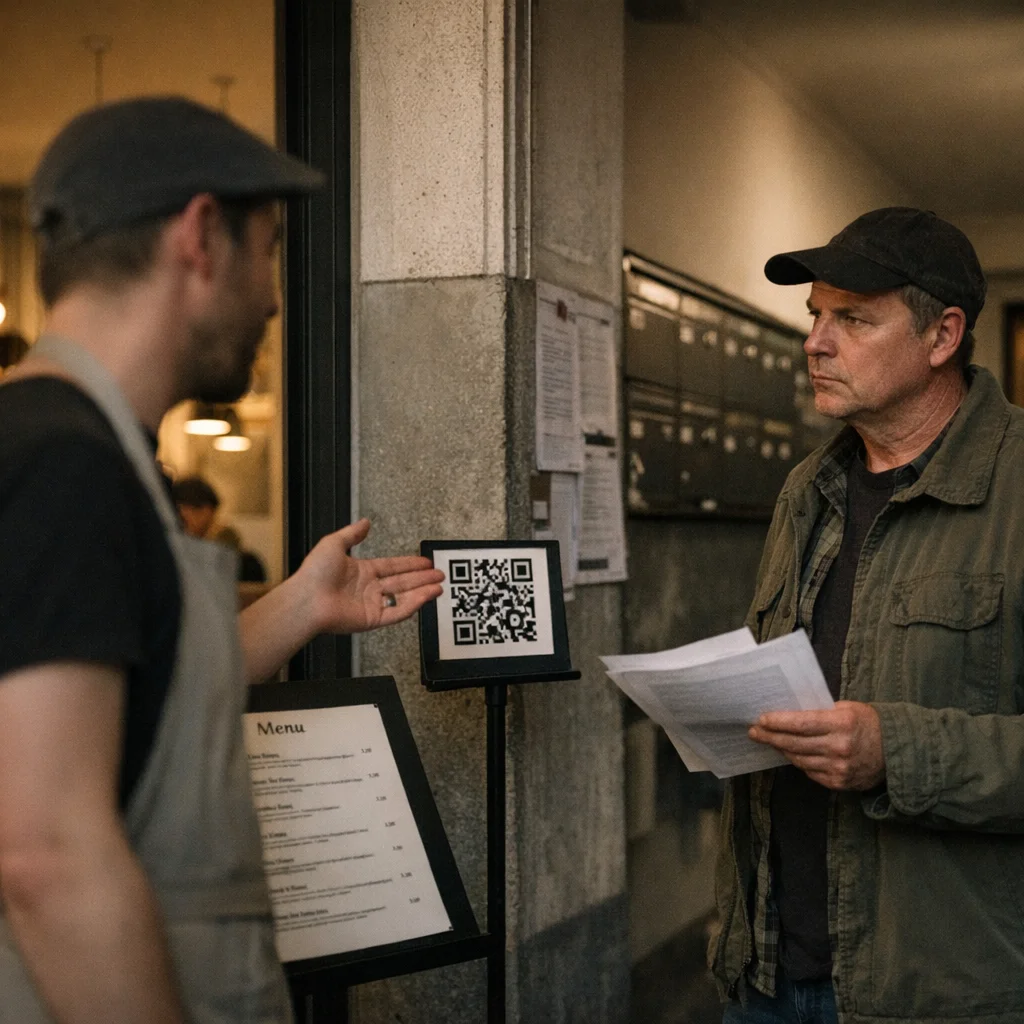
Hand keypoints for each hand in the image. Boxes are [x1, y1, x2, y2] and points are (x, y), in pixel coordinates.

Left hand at [299, 518, 443, 633]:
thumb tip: (365, 522)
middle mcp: (369, 588)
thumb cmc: (314, 573)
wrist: (306, 600)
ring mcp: (372, 604)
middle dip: (422, 578)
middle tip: (439, 573)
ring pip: (404, 597)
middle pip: (402, 582)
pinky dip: (413, 605)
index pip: (392, 567)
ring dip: (423, 591)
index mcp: (362, 572)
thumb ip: (352, 534)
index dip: (410, 564)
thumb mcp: (333, 543)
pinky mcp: (373, 619)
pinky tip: (426, 595)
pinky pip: (398, 612)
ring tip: (439, 585)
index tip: (425, 561)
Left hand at [748, 700, 884, 790]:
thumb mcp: (847, 708)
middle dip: (770, 736)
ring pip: (799, 759)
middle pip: (795, 743)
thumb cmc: (868, 723)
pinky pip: (810, 771)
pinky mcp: (839, 782)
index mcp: (841, 724)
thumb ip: (821, 712)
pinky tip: (790, 753)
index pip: (801, 723)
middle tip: (754, 731)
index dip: (778, 722)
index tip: (760, 720)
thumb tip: (789, 713)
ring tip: (769, 740)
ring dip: (781, 749)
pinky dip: (799, 761)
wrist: (897, 752)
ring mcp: (839, 768)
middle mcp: (839, 747)